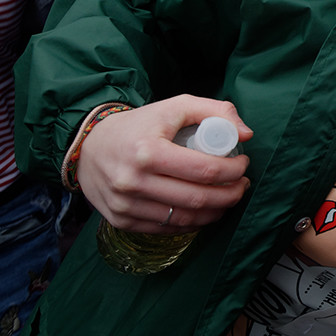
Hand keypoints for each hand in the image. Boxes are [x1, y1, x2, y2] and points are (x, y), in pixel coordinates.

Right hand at [77, 96, 252, 232]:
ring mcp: (125, 205)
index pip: (205, 170)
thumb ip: (215, 111)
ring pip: (183, 219)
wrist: (89, 146)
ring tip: (228, 198)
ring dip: (215, 212)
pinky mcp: (121, 221)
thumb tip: (246, 133)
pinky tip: (204, 211)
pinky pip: (165, 229)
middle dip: (231, 195)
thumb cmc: (139, 125)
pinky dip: (191, 223)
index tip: (243, 164)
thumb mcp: (176, 106)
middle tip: (242, 185)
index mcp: (148, 152)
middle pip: (197, 199)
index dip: (233, 171)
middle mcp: (133, 182)